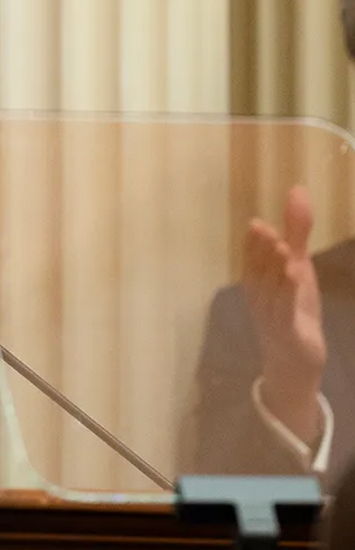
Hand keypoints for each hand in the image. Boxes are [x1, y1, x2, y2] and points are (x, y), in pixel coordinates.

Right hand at [242, 184, 325, 444]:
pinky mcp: (286, 331)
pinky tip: (294, 278)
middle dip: (260, 252)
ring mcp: (270, 315)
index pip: (252, 259)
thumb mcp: (298, 265)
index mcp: (257, 280)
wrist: (295, 360)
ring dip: (274, 270)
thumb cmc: (293, 306)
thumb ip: (297, 229)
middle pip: (257, 272)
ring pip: (270, 290)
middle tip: (263, 229)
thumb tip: (298, 189)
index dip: (253, 243)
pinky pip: (285, 311)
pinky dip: (288, 295)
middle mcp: (258, 296)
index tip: (257, 223)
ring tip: (281, 248)